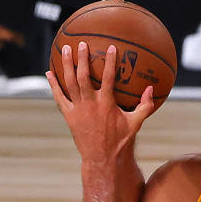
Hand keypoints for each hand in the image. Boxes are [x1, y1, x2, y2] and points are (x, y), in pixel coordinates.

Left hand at [46, 41, 153, 164]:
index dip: (109, 62)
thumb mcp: (136, 123)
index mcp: (107, 103)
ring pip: (69, 83)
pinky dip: (53, 84)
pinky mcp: (68, 115)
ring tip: (64, 50)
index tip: (110, 48)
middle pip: (83, 76)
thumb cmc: (120, 140)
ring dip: (66, 65)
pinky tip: (49, 73)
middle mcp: (90, 104)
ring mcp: (77, 109)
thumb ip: (145, 106)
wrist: (102, 157)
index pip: (108, 77)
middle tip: (81, 44)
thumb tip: (151, 89)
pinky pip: (58, 97)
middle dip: (81, 58)